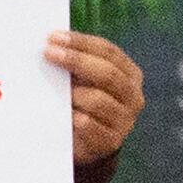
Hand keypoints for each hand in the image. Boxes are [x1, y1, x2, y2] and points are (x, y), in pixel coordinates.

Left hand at [51, 30, 146, 164]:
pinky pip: (87, 125)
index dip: (81, 43)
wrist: (87, 146)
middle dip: (76, 60)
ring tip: (51, 88)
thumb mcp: (84, 82)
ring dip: (73, 92)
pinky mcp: (110, 141)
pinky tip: (60, 112)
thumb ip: (77, 66)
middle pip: (107, 73)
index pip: (109, 52)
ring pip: (97, 100)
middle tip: (48, 53)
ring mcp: (125, 121)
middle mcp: (133, 96)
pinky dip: (72, 117)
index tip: (53, 37)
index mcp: (130, 74)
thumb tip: (52, 45)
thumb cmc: (82, 105)